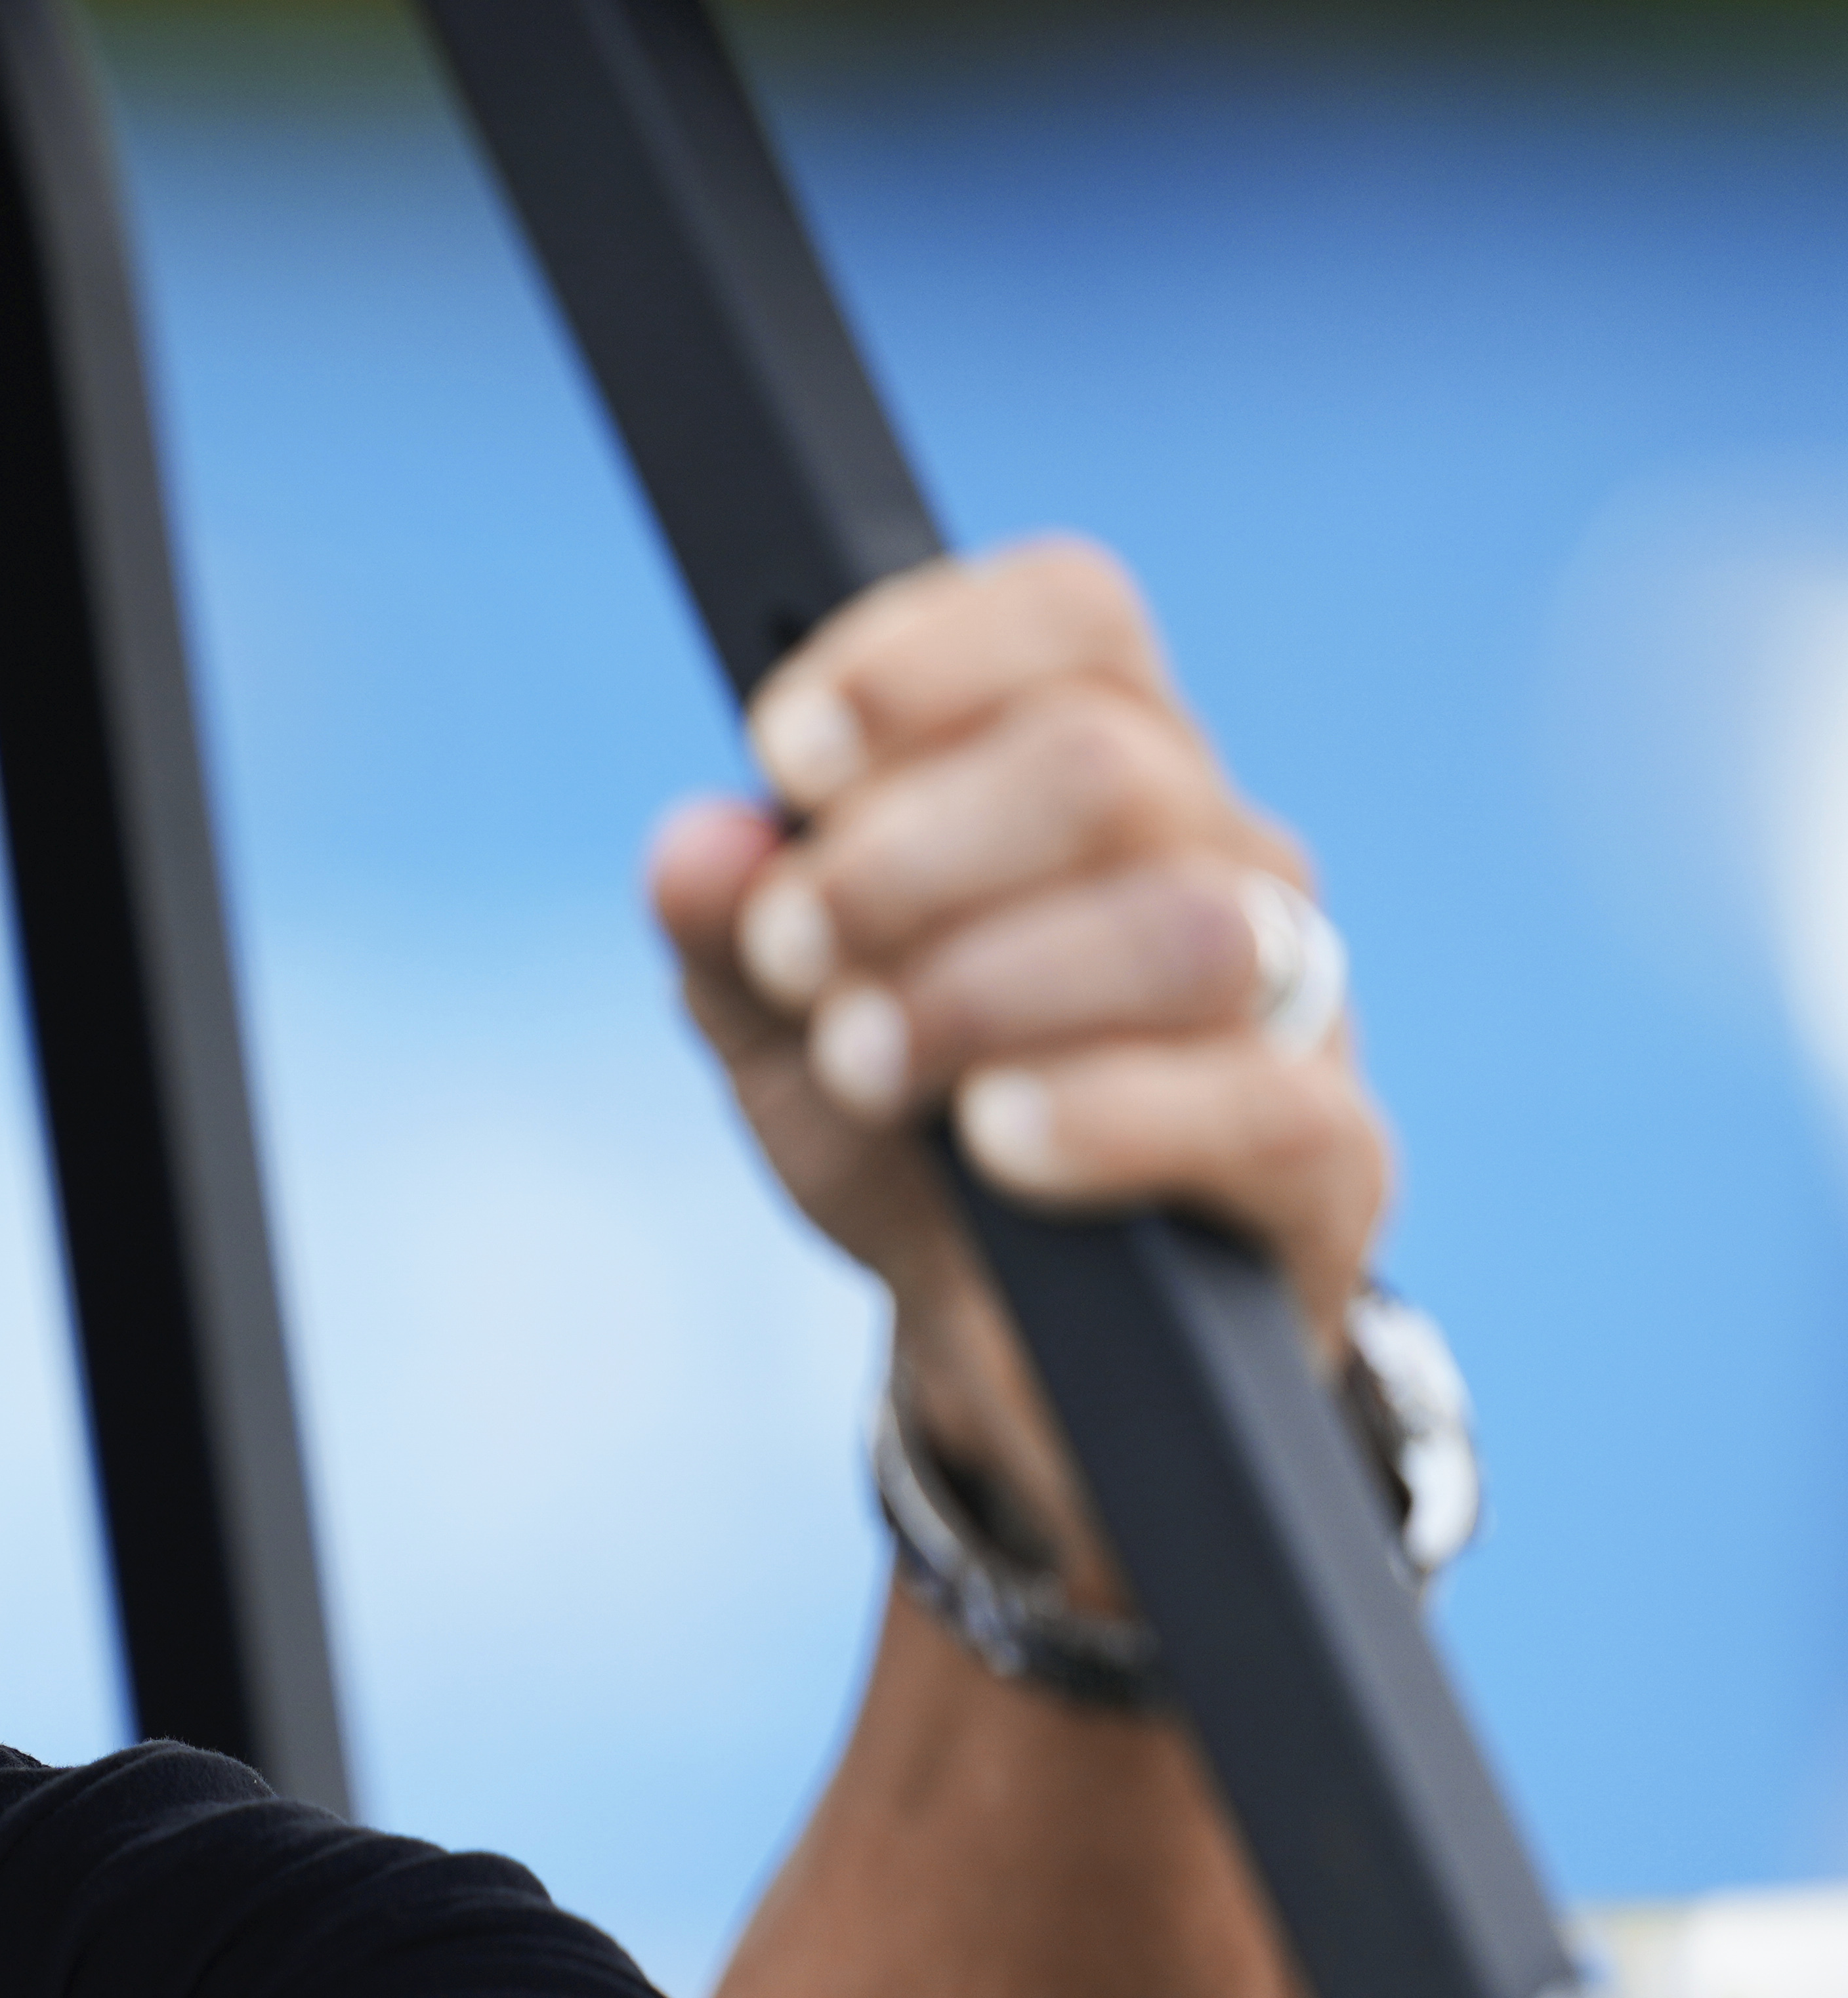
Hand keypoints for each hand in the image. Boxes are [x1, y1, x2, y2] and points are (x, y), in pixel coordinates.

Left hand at [646, 536, 1393, 1602]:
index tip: (786, 749)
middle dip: (907, 858)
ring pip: (1183, 923)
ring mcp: (1295, 1002)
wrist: (1006, 1349)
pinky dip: (1105, 1112)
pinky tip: (995, 1140)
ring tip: (861, 1060)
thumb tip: (694, 846)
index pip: (1070, 621)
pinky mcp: (1330, 1158)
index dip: (925, 658)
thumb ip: (732, 933)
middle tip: (793, 954)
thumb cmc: (908, 1138)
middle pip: (1104, 763)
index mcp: (1105, 773)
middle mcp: (1223, 855)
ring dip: (985, 984)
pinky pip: (1257, 1103)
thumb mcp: (783, 1032)